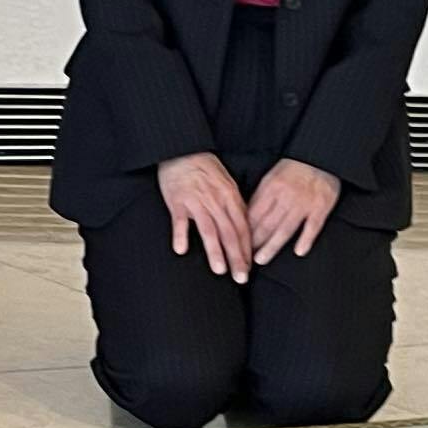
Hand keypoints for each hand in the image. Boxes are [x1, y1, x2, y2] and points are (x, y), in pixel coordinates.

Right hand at [156, 152, 250, 282]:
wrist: (182, 149)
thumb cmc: (205, 167)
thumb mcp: (227, 183)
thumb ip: (235, 205)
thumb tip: (245, 226)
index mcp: (230, 197)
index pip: (242, 228)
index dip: (246, 250)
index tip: (249, 268)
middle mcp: (216, 201)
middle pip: (229, 233)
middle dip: (236, 257)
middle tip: (240, 278)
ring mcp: (197, 201)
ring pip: (209, 230)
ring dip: (215, 251)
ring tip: (219, 270)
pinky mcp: (178, 201)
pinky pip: (180, 220)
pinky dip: (181, 234)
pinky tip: (180, 250)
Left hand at [244, 159, 341, 263]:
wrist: (320, 156)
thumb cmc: (295, 168)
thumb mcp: (272, 176)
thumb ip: (261, 196)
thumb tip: (245, 217)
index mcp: (271, 187)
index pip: (253, 213)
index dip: (243, 231)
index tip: (235, 244)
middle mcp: (286, 196)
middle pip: (266, 224)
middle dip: (253, 243)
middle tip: (242, 258)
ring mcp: (304, 203)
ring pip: (285, 229)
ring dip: (272, 246)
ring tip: (261, 259)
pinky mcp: (321, 207)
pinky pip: (313, 226)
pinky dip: (306, 239)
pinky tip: (299, 251)